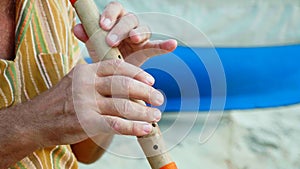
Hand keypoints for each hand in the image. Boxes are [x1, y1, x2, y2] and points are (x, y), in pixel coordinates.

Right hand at [28, 60, 162, 146]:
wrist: (35, 120)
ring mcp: (85, 103)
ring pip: (123, 105)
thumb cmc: (61, 100)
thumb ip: (99, 79)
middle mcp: (86, 84)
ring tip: (156, 115)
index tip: (150, 81)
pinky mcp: (85, 123)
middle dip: (146, 92)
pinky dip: (134, 128)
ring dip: (144, 112)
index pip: (117, 66)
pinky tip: (145, 129)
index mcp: (86, 70)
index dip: (137, 73)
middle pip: (124, 84)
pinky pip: (116, 125)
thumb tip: (128, 83)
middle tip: (159, 98)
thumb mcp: (77, 81)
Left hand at [73, 1, 176, 66]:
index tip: (102, 25)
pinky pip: (158, 45)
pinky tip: (172, 44)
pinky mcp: (148, 49)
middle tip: (111, 41)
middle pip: (129, 18)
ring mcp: (140, 36)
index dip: (109, 15)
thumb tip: (76, 27)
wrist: (113, 71)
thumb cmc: (103, 52)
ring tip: (135, 39)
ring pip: (143, 29)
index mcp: (115, 19)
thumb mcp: (93, 45)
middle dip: (120, 29)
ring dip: (139, 33)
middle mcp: (129, 25)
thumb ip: (87, 35)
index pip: (115, 9)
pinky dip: (165, 45)